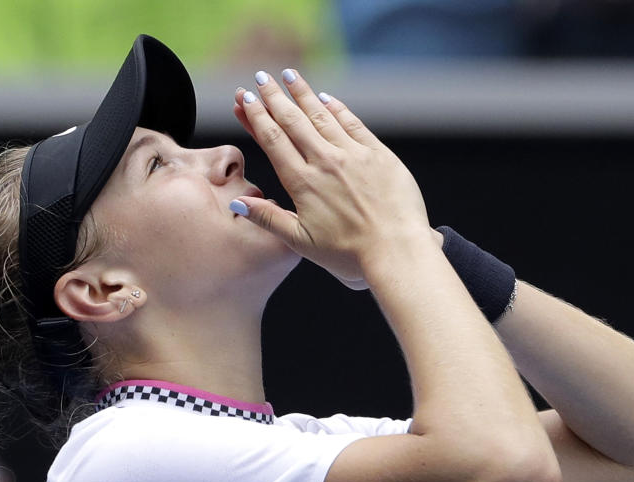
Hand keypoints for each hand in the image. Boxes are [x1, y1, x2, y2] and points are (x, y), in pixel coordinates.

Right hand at [231, 70, 432, 287]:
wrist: (396, 251)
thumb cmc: (349, 254)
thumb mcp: (300, 242)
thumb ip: (268, 219)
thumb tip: (238, 203)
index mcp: (302, 183)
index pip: (273, 140)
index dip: (256, 116)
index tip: (244, 99)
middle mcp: (325, 162)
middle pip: (293, 121)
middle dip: (273, 97)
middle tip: (259, 78)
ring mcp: (353, 155)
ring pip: (321, 115)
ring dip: (302, 93)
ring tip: (288, 76)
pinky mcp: (378, 154)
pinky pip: (353, 124)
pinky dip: (337, 108)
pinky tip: (325, 98)